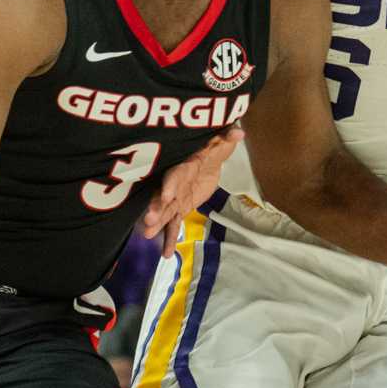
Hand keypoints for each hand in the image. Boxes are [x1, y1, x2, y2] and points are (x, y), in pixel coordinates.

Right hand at [139, 126, 242, 246]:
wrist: (206, 160)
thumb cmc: (211, 147)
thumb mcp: (220, 141)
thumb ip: (226, 137)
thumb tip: (239, 132)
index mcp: (184, 165)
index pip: (176, 174)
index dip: (171, 184)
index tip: (167, 195)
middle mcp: (175, 183)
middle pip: (164, 196)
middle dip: (157, 208)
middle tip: (149, 221)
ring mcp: (175, 198)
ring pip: (165, 212)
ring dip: (158, 224)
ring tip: (147, 235)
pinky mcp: (179, 208)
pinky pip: (173, 224)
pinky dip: (169, 239)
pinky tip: (165, 254)